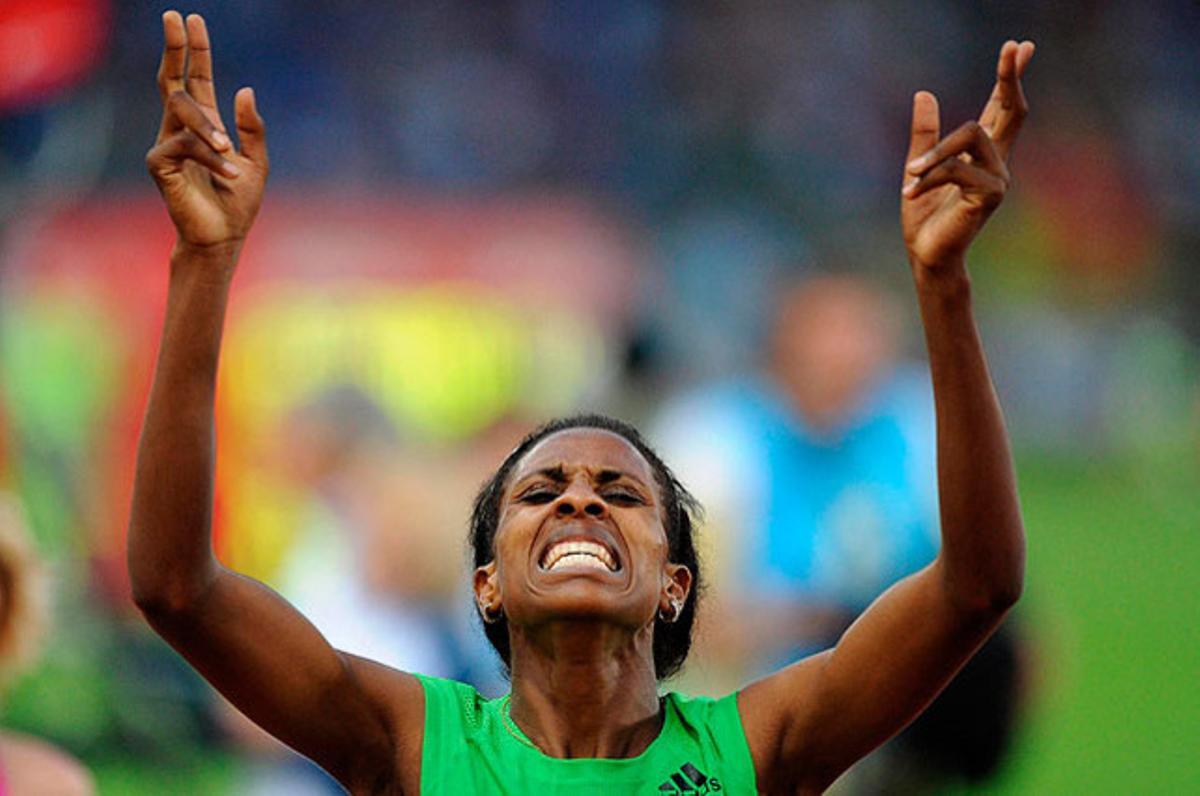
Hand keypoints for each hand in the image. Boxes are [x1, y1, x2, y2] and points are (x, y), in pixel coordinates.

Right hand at [145, 11, 267, 252]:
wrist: (224, 236)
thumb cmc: (238, 202)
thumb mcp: (257, 161)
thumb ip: (251, 128)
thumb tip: (244, 89)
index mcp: (205, 124)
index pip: (196, 79)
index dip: (194, 50)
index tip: (192, 20)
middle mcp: (181, 129)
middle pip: (173, 78)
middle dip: (174, 47)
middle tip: (174, 16)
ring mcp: (167, 144)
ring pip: (180, 109)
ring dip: (209, 129)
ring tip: (230, 152)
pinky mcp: (160, 163)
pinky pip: (183, 144)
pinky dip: (210, 156)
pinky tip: (228, 173)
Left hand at [901, 41, 1033, 271]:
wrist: (925, 254)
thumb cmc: (925, 217)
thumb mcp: (918, 167)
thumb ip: (924, 134)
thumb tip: (924, 94)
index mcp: (982, 155)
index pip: (1002, 109)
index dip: (1010, 79)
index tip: (1022, 46)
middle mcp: (997, 163)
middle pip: (1011, 110)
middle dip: (1011, 77)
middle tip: (1014, 46)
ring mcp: (998, 179)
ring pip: (970, 135)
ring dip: (934, 153)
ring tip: (909, 177)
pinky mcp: (990, 196)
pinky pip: (956, 168)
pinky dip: (928, 177)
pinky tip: (909, 192)